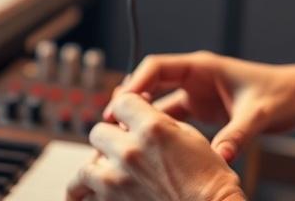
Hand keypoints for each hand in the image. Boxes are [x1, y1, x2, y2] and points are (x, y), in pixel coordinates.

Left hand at [67, 93, 244, 200]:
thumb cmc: (209, 177)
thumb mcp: (189, 136)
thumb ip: (158, 122)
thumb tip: (136, 117)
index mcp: (151, 128)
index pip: (120, 103)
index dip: (126, 108)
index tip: (129, 118)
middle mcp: (130, 152)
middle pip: (98, 132)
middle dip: (110, 138)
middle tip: (121, 149)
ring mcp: (118, 182)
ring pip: (85, 169)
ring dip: (94, 169)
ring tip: (102, 174)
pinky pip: (86, 197)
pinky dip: (88, 196)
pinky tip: (92, 195)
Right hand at [108, 51, 294, 162]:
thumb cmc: (282, 94)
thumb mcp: (260, 114)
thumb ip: (238, 134)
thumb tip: (220, 157)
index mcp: (204, 66)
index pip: (158, 67)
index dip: (136, 83)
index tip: (120, 104)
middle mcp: (195, 77)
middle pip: (150, 84)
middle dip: (129, 103)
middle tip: (111, 127)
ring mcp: (197, 94)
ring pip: (158, 105)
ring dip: (142, 120)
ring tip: (123, 141)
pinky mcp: (202, 111)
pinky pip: (172, 120)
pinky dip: (159, 132)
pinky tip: (148, 149)